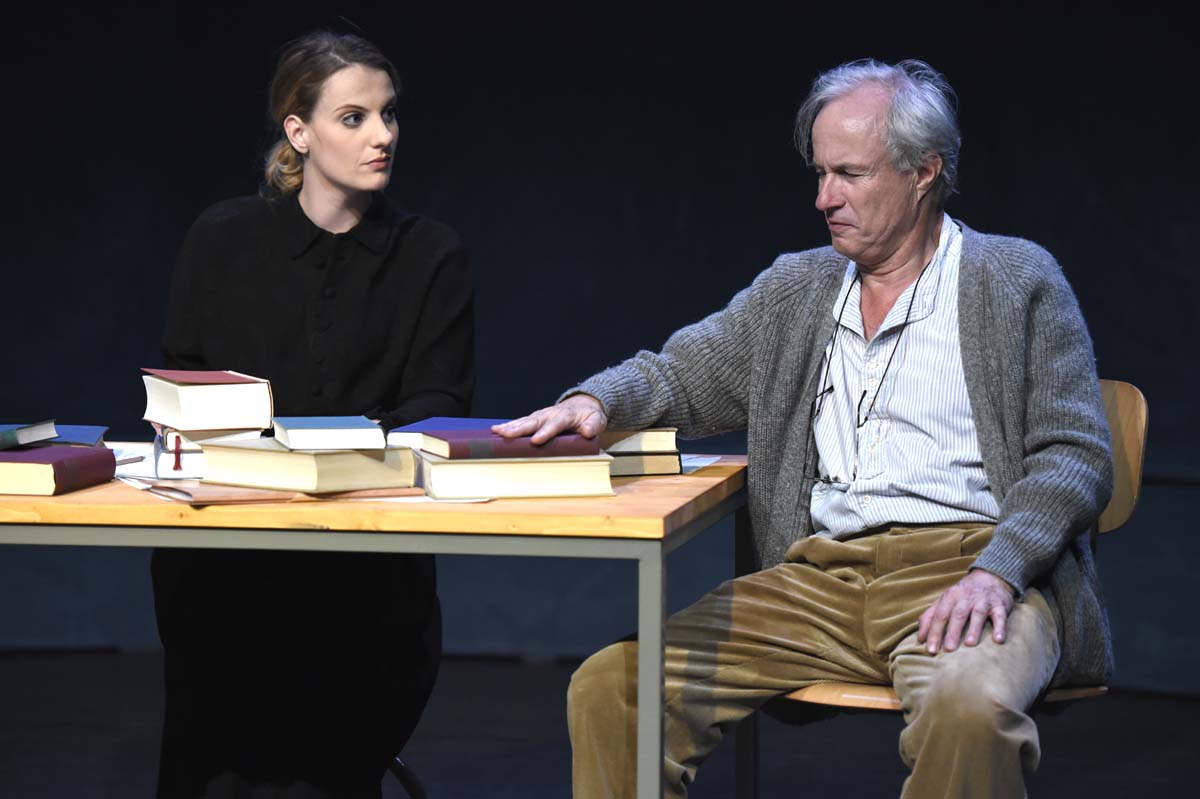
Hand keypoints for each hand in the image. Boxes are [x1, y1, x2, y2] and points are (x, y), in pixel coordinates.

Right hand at [492, 394, 607, 443]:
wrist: (582, 404)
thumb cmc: (589, 416)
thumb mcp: (597, 420)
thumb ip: (593, 426)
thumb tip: (587, 432)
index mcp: (565, 416)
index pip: (555, 424)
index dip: (545, 432)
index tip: (536, 440)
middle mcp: (550, 414)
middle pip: (534, 421)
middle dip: (520, 428)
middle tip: (508, 435)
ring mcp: (541, 416)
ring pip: (524, 421)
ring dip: (510, 427)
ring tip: (498, 431)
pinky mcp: (535, 419)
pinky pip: (520, 422)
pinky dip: (508, 426)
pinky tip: (496, 431)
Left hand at [917, 569, 1014, 653]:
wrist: (990, 577)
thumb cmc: (962, 595)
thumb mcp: (944, 601)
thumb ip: (929, 617)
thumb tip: (920, 638)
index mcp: (950, 596)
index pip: (940, 615)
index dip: (934, 632)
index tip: (931, 649)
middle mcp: (966, 597)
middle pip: (957, 614)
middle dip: (952, 632)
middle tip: (949, 649)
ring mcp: (983, 600)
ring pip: (978, 614)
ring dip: (974, 629)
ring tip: (970, 644)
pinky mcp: (999, 605)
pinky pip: (1000, 616)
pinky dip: (1000, 627)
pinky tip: (998, 640)